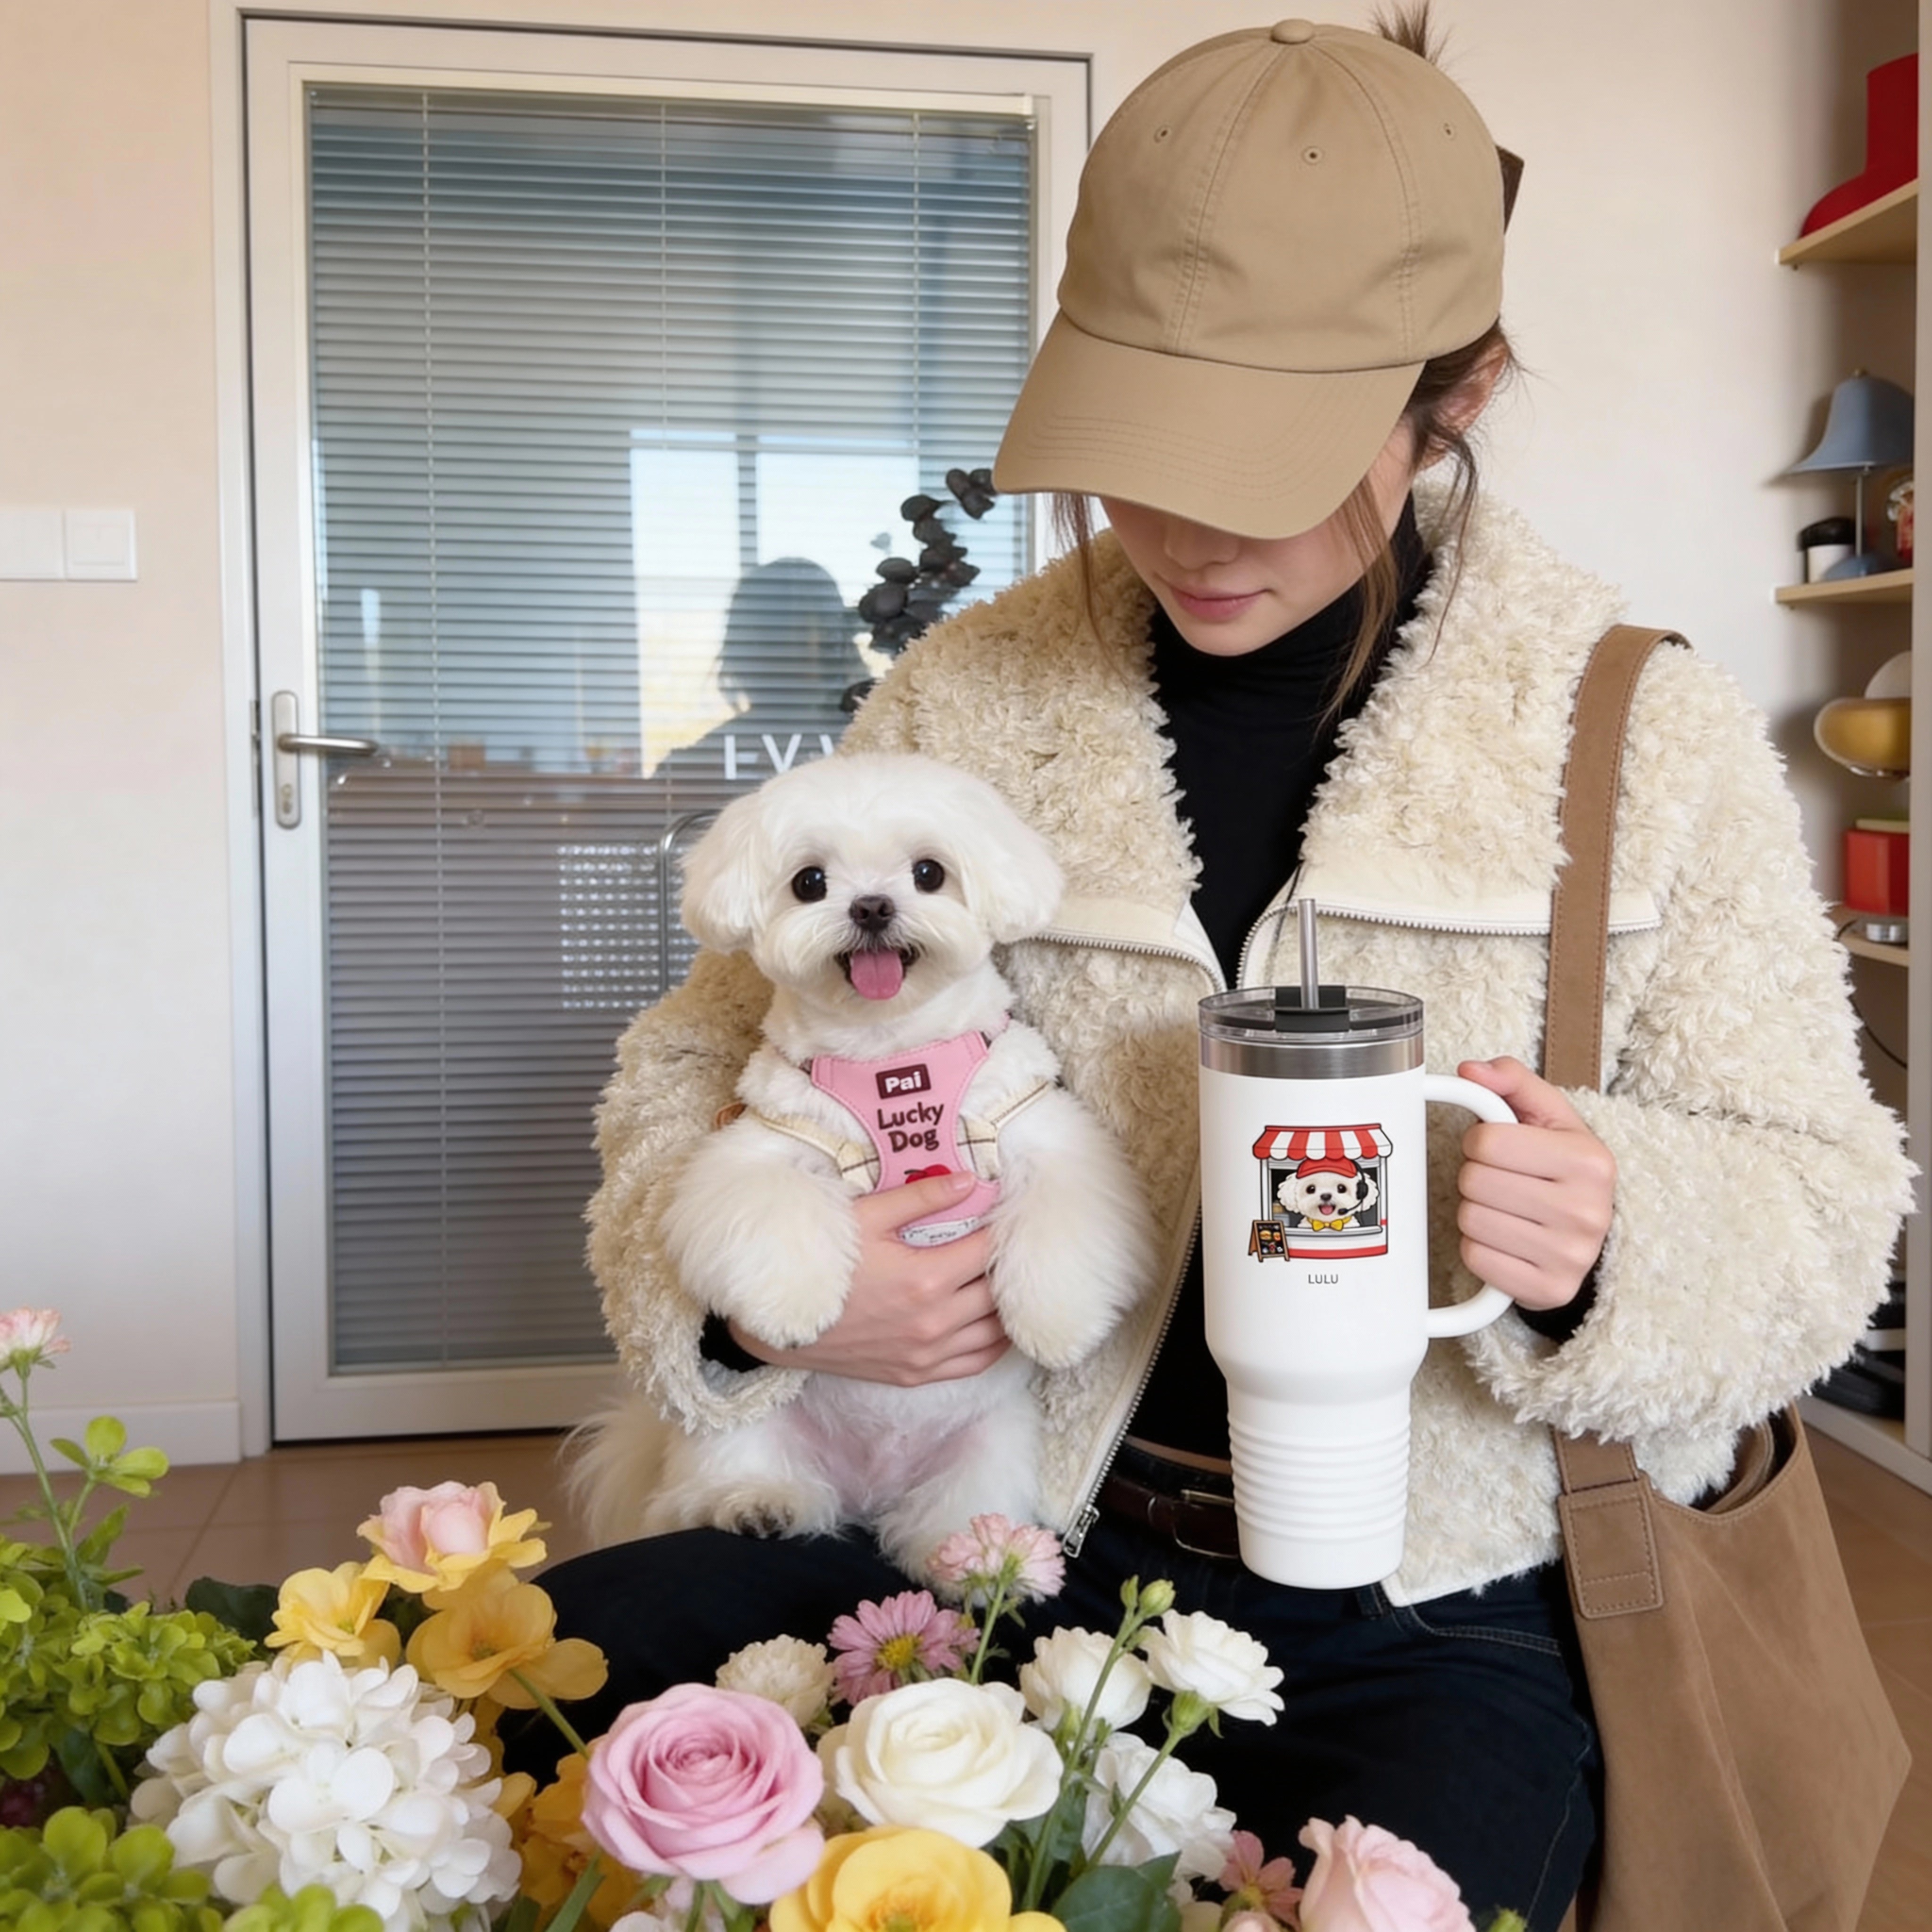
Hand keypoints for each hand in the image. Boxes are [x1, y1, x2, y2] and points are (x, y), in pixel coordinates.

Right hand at [728, 1171, 1010, 1384]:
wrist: (783, 1326)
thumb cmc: (825, 1265)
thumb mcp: (867, 1218)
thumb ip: (921, 1197)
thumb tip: (970, 1180)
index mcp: (926, 1279)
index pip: (988, 1251)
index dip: (1003, 1230)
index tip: (1007, 1215)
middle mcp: (934, 1322)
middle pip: (998, 1292)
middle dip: (1008, 1266)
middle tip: (1013, 1247)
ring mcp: (927, 1353)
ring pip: (995, 1332)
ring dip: (1008, 1307)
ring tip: (1010, 1283)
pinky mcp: (917, 1374)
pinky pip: (976, 1363)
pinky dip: (995, 1344)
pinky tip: (999, 1325)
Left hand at [1453, 1057, 1615, 1310]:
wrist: (1592, 1235)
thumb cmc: (1562, 1170)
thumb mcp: (1549, 1117)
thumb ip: (1512, 1081)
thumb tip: (1470, 1070)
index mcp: (1589, 1161)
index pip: (1487, 1142)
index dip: (1480, 1142)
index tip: (1499, 1151)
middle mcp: (1586, 1211)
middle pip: (1474, 1182)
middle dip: (1477, 1177)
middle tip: (1502, 1181)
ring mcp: (1570, 1256)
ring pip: (1470, 1220)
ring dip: (1476, 1211)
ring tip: (1506, 1209)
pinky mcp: (1548, 1290)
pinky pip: (1475, 1257)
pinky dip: (1479, 1247)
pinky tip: (1506, 1239)